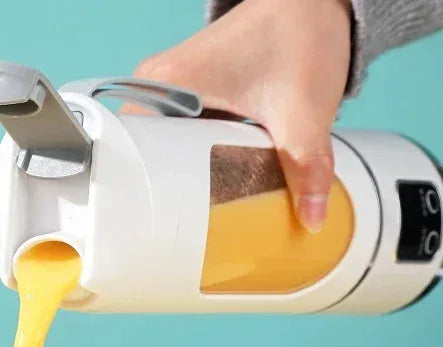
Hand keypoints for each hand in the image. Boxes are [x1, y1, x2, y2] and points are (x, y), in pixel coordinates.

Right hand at [129, 0, 351, 231]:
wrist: (312, 0)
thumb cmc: (300, 36)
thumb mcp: (304, 114)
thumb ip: (307, 169)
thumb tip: (312, 220)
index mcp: (169, 83)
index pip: (129, 148)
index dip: (140, 190)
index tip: (153, 225)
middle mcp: (158, 83)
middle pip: (141, 153)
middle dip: (161, 190)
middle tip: (178, 229)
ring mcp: (169, 87)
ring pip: (158, 147)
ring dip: (176, 176)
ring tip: (189, 214)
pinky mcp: (185, 93)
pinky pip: (174, 136)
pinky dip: (189, 160)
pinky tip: (204, 185)